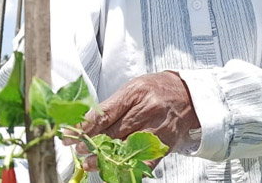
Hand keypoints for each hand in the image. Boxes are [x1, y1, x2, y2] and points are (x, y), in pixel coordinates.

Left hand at [63, 71, 199, 171]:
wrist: (190, 96)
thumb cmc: (158, 90)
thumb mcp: (134, 88)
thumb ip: (113, 105)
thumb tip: (88, 122)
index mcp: (136, 93)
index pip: (105, 113)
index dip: (85, 126)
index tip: (71, 134)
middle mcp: (147, 111)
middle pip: (114, 132)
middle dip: (92, 143)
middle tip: (78, 149)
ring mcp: (156, 130)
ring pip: (126, 148)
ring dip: (105, 157)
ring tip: (90, 162)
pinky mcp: (164, 146)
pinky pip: (144, 162)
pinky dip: (128, 168)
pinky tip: (115, 171)